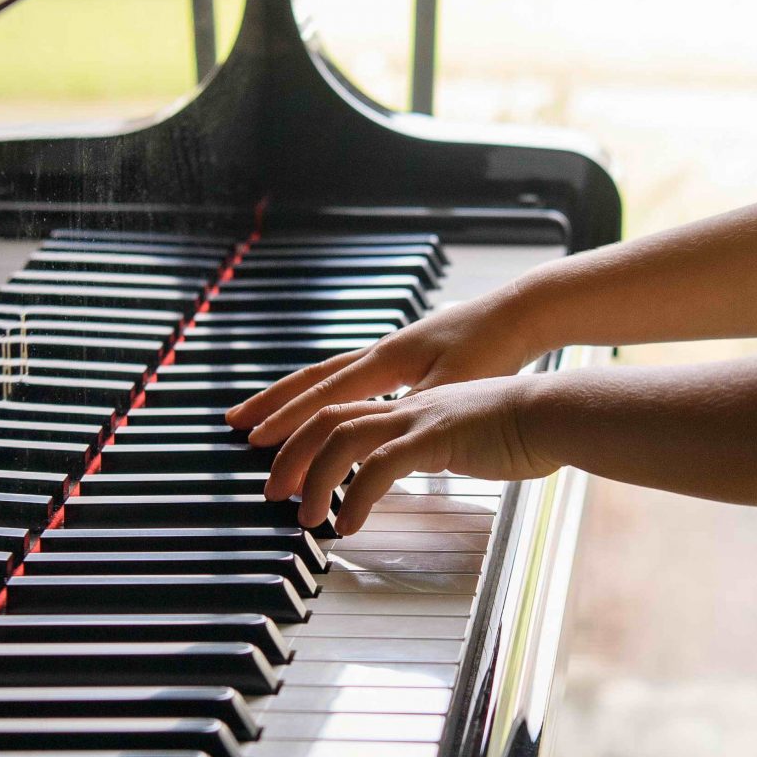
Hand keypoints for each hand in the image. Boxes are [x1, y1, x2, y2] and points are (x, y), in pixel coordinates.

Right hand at [228, 291, 546, 447]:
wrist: (520, 315)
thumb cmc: (493, 350)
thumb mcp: (455, 387)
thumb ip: (413, 412)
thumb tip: (378, 441)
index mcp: (386, 360)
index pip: (325, 394)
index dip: (289, 420)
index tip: (256, 441)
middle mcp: (379, 353)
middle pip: (312, 379)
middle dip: (273, 404)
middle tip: (236, 424)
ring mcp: (389, 354)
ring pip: (327, 376)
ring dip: (293, 397)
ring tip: (265, 416)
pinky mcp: (405, 358)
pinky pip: (348, 378)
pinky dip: (325, 394)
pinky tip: (323, 407)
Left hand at [262, 376, 554, 534]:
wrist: (556, 413)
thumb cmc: (522, 430)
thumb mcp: (465, 438)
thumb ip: (436, 448)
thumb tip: (421, 467)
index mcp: (409, 404)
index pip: (341, 411)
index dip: (303, 434)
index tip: (281, 465)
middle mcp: (405, 405)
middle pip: (326, 419)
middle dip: (290, 455)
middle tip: (273, 493)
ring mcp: (419, 418)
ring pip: (342, 438)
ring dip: (315, 479)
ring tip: (305, 518)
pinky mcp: (436, 438)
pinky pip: (379, 467)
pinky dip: (356, 497)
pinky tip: (348, 524)